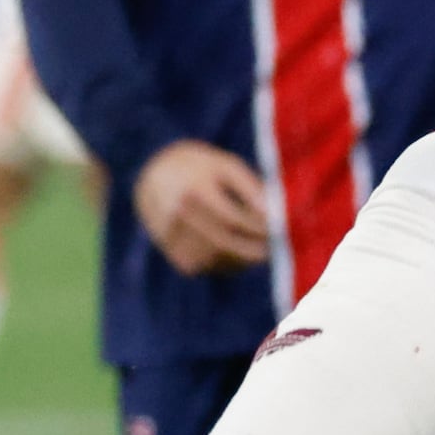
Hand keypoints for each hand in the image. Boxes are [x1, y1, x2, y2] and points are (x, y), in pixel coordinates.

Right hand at [134, 140, 272, 274]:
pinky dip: (231, 263)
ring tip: (261, 248)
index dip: (256, 227)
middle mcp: (177, 216)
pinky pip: (211, 267)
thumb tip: (276, 214)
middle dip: (253, 249)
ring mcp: (174, 239)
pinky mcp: (177, 257)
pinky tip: (241, 251)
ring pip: (218, 259)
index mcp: (192, 190)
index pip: (229, 218)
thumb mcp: (226, 166)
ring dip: (244, 258)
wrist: (155, 179)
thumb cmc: (201, 170)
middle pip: (223, 243)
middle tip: (274, 248)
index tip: (279, 229)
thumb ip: (251, 188)